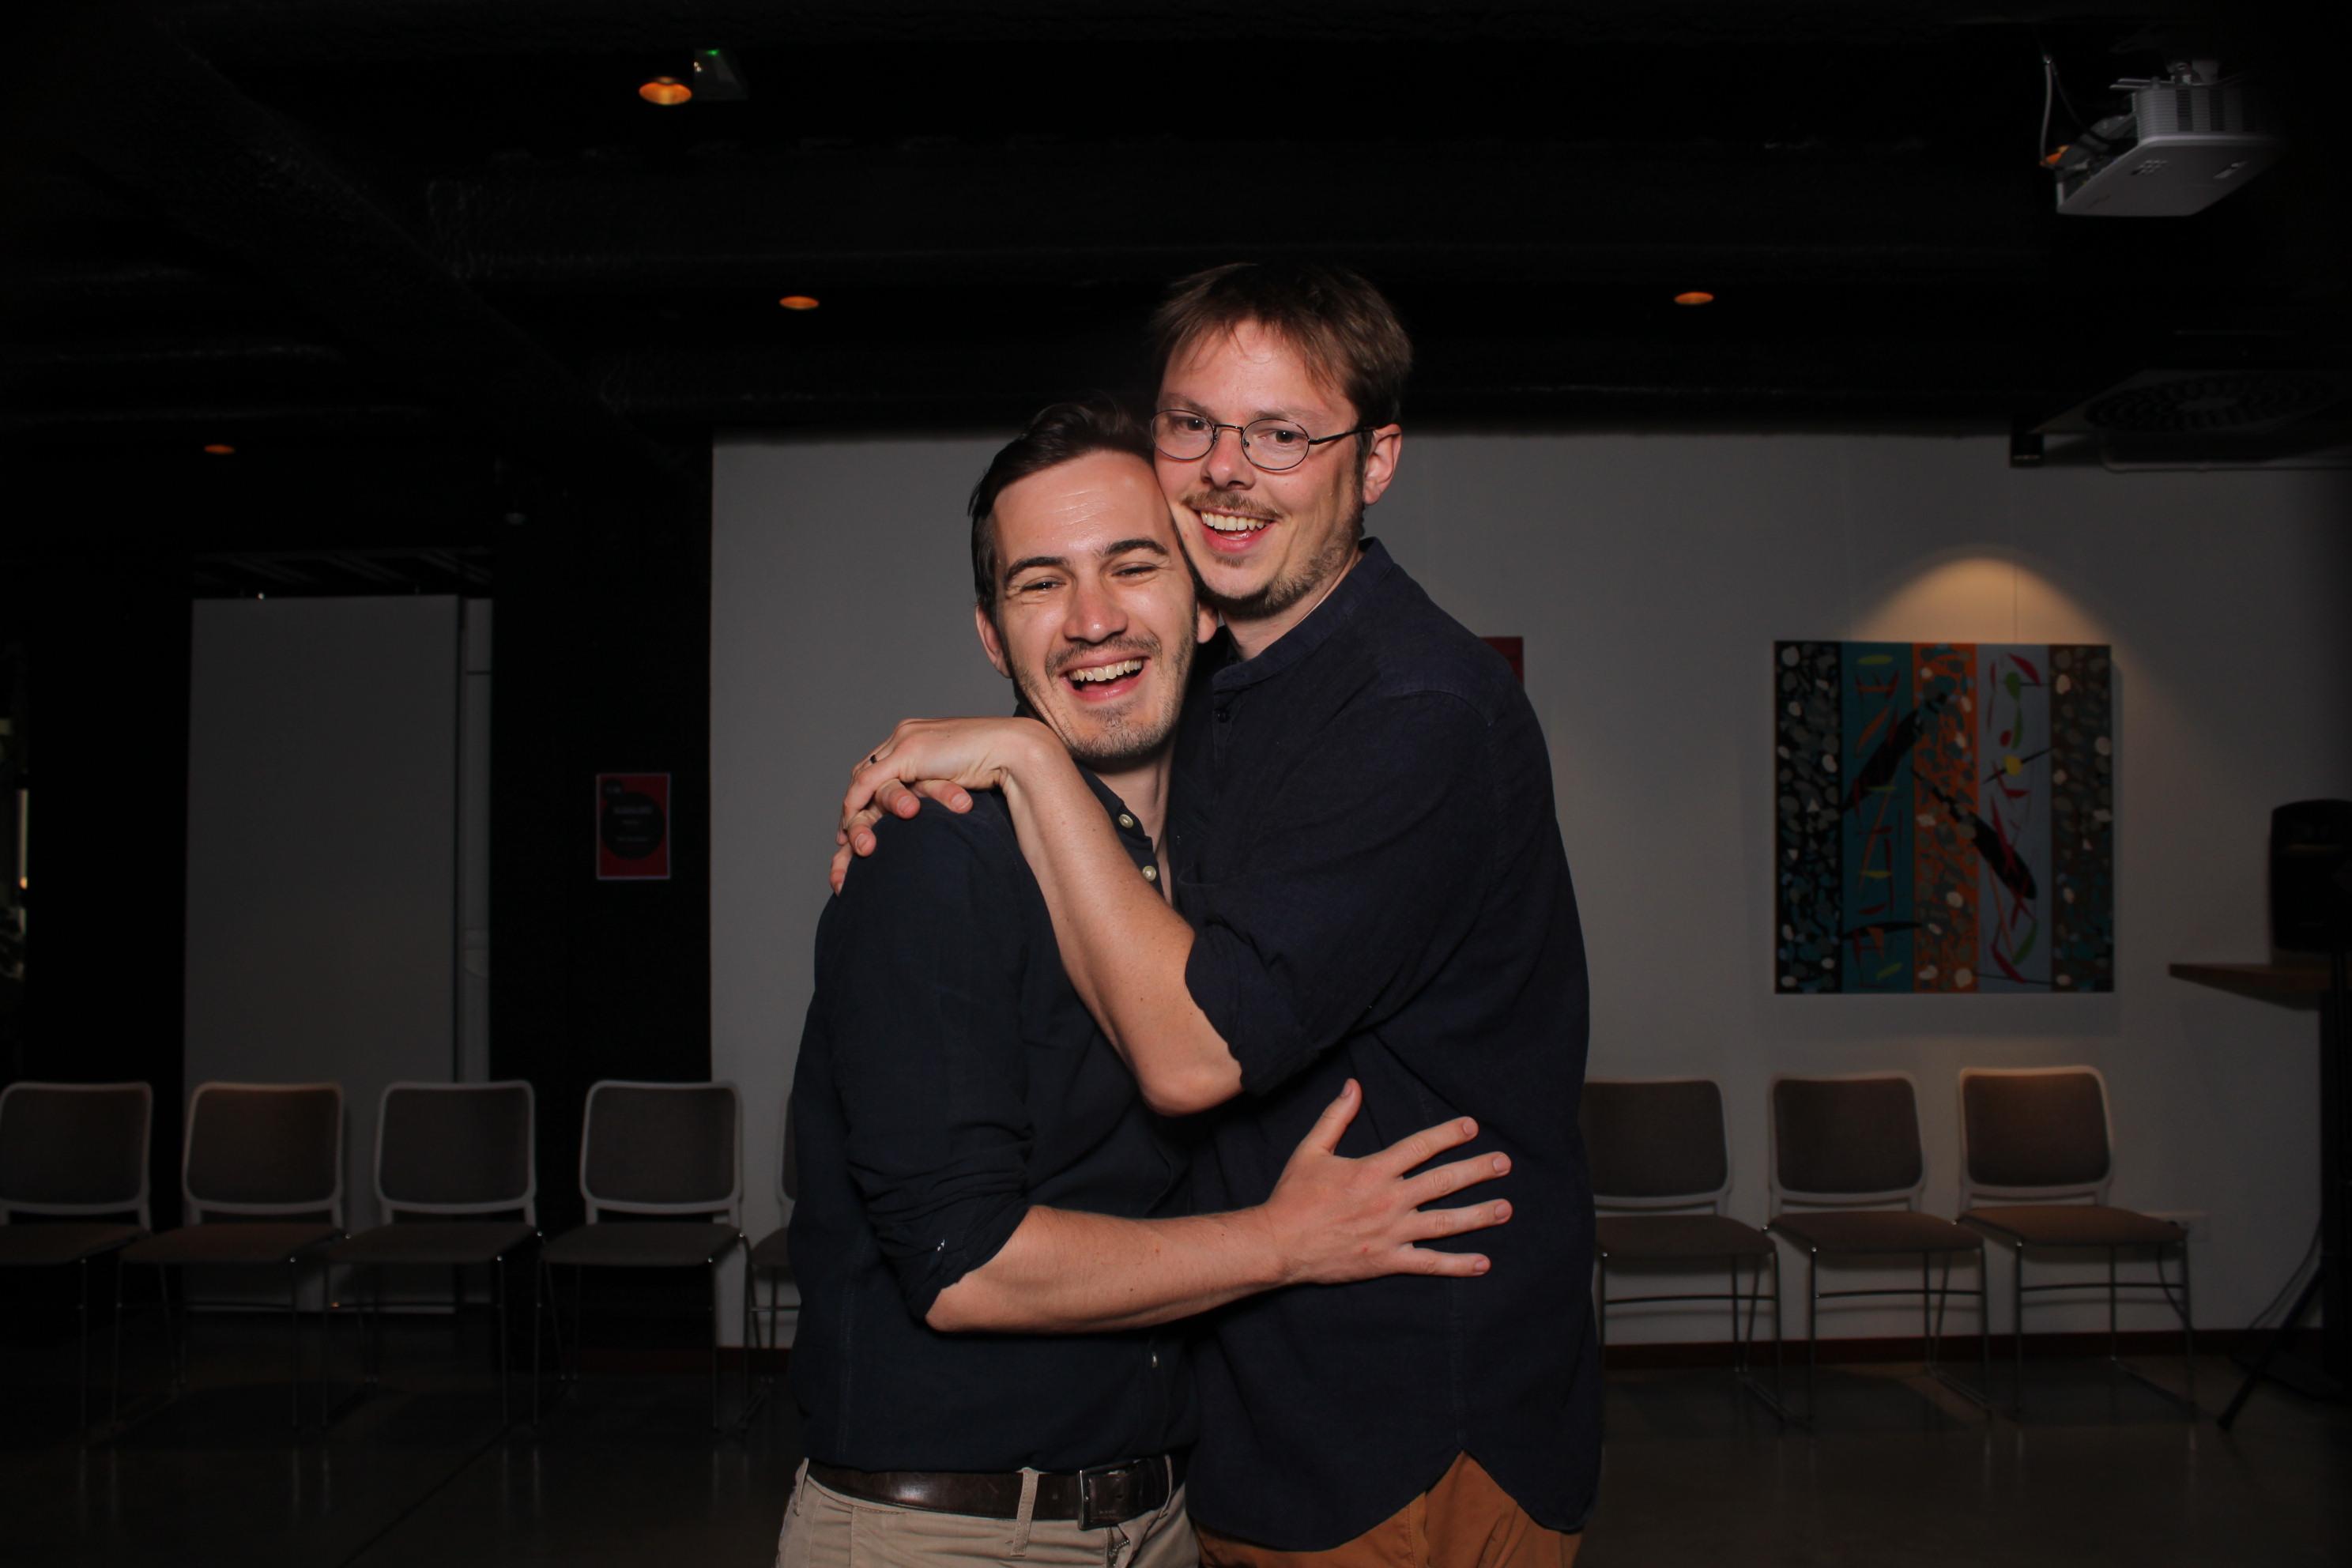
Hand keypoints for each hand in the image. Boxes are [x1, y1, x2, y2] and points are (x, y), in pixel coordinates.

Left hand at [829, 717, 1050, 890]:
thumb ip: (939, 783)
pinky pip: (870, 782)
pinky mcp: (908, 752)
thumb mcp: (959, 776)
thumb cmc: (999, 766)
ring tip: (850, 838)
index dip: (869, 795)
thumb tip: (934, 806)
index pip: (882, 765)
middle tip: (846, 836)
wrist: (1014, 749)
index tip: (864, 822)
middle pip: (866, 771)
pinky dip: (857, 805)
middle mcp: (906, 733)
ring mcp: (905, 739)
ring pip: (863, 778)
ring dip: (853, 811)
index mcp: (918, 735)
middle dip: (854, 805)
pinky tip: (854, 828)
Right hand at [1258, 1080, 1511, 1285]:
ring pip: (1444, 1222)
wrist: (1279, 1243)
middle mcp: (1389, 1200)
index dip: (1448, 1134)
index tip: (1472, 1127)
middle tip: (1504, 1163)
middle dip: (1477, 1170)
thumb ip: (1336, 1117)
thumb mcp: (1311, 1150)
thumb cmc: (1294, 1196)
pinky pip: (1429, 1264)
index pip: (1420, 1147)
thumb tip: (1353, 1085)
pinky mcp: (1388, 1261)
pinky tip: (1482, 1263)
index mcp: (1373, 1171)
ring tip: (1506, 1207)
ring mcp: (1392, 1233)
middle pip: (1443, 1181)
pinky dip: (1457, 1264)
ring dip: (1478, 1214)